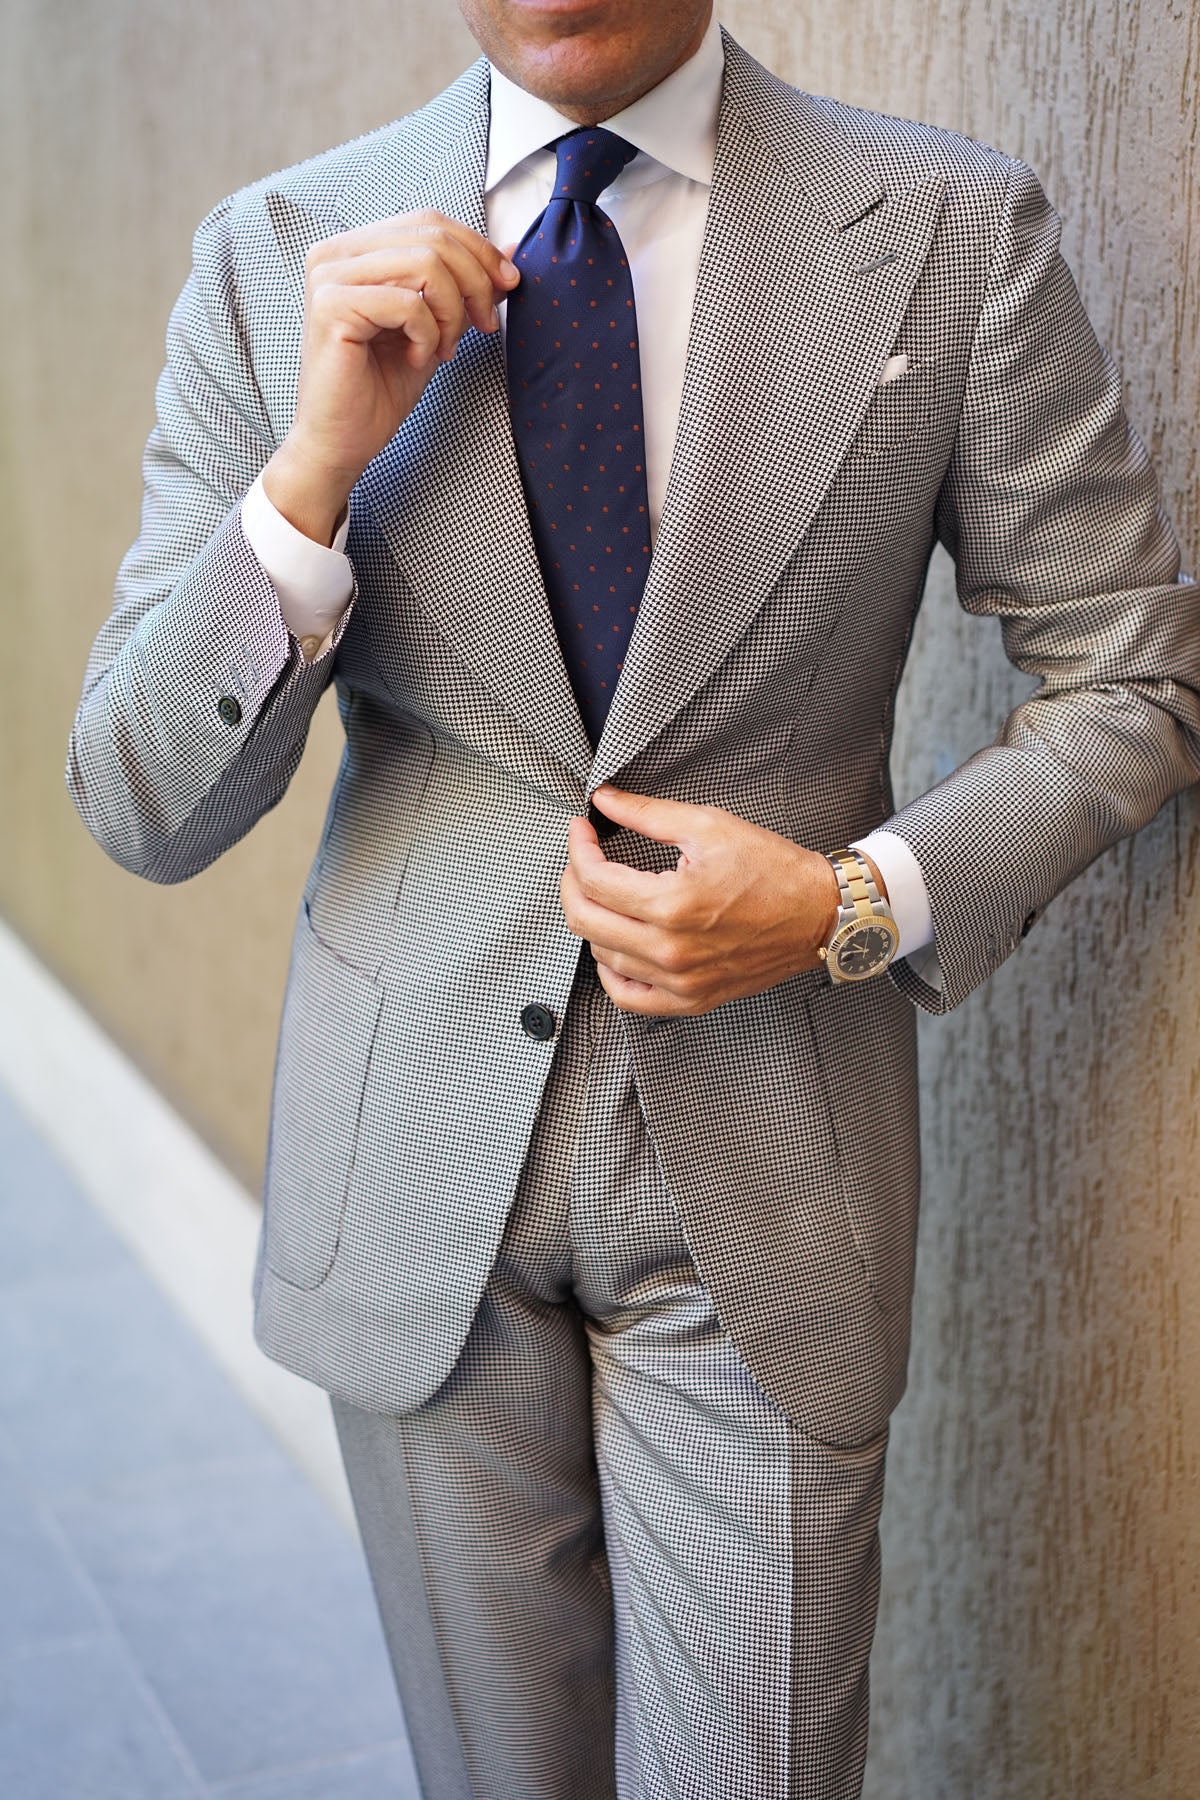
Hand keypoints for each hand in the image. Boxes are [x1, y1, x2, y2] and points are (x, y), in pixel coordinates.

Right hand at [263, 212, 519, 544]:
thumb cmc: (380, 387)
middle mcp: (335, 253)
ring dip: (451, 312)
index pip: (430, 222)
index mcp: (356, 249)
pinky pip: (408, 304)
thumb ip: (464, 287)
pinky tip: (417, 359)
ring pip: (425, 264)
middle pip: (432, 237)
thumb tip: (507, 251)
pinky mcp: (331, 307)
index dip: (478, 250)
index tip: (507, 286)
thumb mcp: (436, 327)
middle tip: (484, 325)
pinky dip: (427, 334)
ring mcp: (328, 277)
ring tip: (444, 348)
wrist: (343, 441)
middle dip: (475, 282)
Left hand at [559, 786, 860, 1015]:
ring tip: (606, 895)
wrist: (819, 914)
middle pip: (585, 920)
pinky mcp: (692, 998)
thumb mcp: (709, 826)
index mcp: (673, 904)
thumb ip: (647, 814)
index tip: (582, 830)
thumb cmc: (774, 871)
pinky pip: (629, 997)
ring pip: (601, 956)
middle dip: (574, 882)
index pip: (594, 879)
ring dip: (593, 921)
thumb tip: (605, 802)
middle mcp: (671, 949)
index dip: (578, 848)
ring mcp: (680, 980)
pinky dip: (611, 972)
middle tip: (584, 859)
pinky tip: (615, 946)